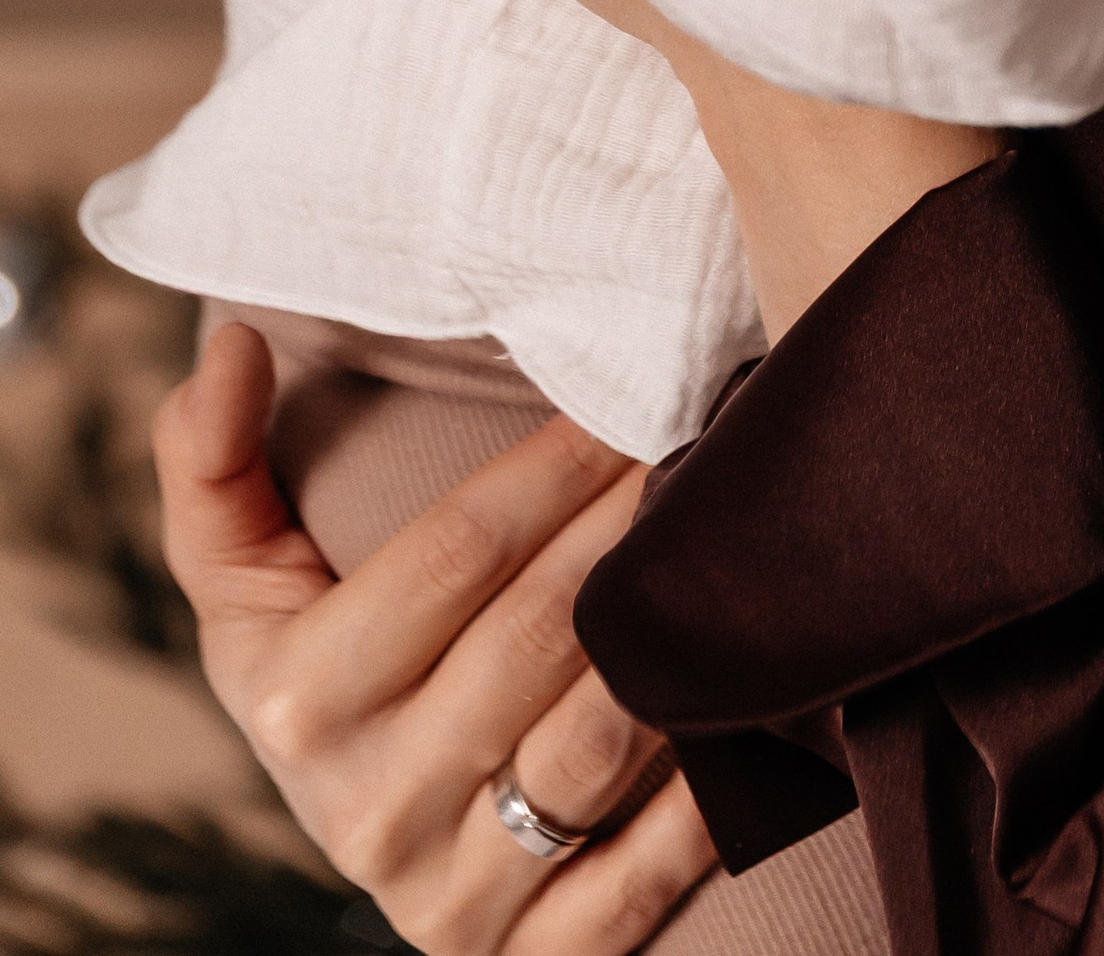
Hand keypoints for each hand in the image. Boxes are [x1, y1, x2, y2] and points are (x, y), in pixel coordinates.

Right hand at [156, 321, 713, 951]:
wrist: (374, 839)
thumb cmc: (326, 668)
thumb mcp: (245, 581)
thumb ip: (216, 463)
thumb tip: (232, 343)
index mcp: (295, 704)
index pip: (455, 554)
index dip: (553, 462)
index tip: (632, 389)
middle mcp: (369, 811)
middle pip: (542, 635)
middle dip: (632, 521)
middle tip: (715, 432)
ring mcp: (455, 898)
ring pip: (598, 744)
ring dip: (679, 634)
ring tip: (739, 536)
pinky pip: (647, 873)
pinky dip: (709, 788)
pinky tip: (749, 694)